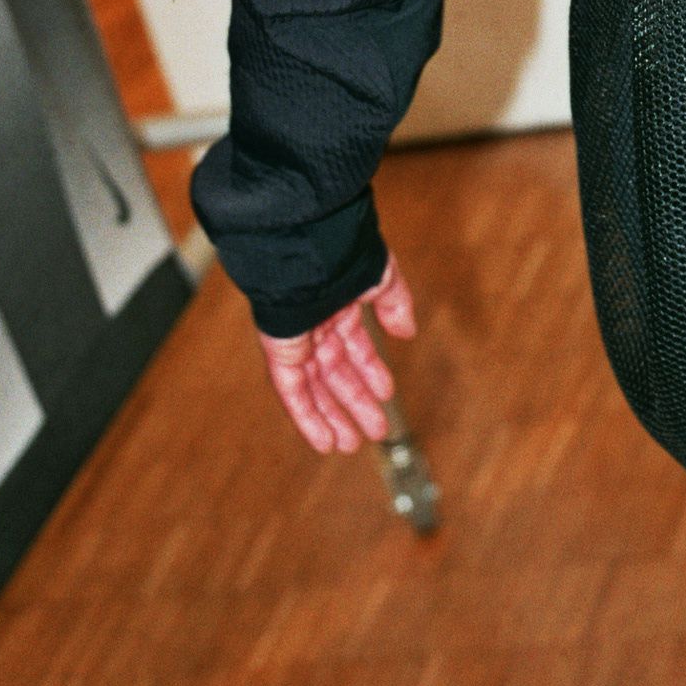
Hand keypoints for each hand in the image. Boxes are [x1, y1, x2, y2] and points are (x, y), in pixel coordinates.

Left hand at [257, 252, 416, 453]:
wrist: (306, 241)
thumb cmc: (342, 249)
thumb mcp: (380, 275)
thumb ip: (394, 303)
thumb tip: (407, 333)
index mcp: (337, 303)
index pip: (354, 346)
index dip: (370, 371)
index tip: (386, 393)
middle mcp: (315, 323)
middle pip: (335, 372)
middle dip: (354, 401)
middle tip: (375, 430)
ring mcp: (296, 338)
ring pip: (314, 387)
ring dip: (332, 417)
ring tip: (350, 445)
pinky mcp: (279, 350)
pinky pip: (292, 390)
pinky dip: (306, 417)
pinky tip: (324, 440)